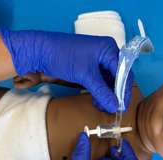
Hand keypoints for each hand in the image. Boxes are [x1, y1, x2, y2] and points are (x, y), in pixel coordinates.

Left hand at [0, 27, 133, 112]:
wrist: (38, 53)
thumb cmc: (61, 55)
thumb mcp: (85, 75)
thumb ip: (101, 91)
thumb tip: (114, 106)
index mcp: (108, 48)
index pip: (124, 71)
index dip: (123, 90)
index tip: (121, 105)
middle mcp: (104, 54)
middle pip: (117, 77)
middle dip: (115, 93)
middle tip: (113, 108)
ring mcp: (96, 61)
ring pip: (108, 81)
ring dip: (106, 95)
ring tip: (102, 106)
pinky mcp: (87, 69)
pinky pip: (99, 82)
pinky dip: (99, 92)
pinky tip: (96, 101)